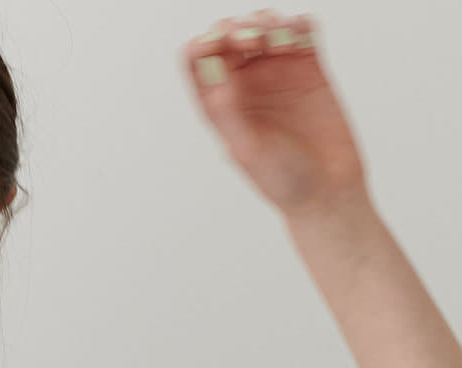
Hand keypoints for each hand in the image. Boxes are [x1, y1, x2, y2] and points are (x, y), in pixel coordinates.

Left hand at [183, 11, 368, 216]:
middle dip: (238, 27)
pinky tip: (299, 38)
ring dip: (268, 21)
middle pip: (228, 34)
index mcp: (218, 104)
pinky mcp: (308, 68)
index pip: (197, 59)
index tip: (220, 44)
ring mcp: (275, 72)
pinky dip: (298, 24)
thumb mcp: (248, 149)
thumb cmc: (282, 180)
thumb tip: (213, 76)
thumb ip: (228, 112)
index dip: (204, 43)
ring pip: (263, 25)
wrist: (328, 188)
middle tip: (254, 41)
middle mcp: (243, 85)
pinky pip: (300, 30)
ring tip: (281, 42)